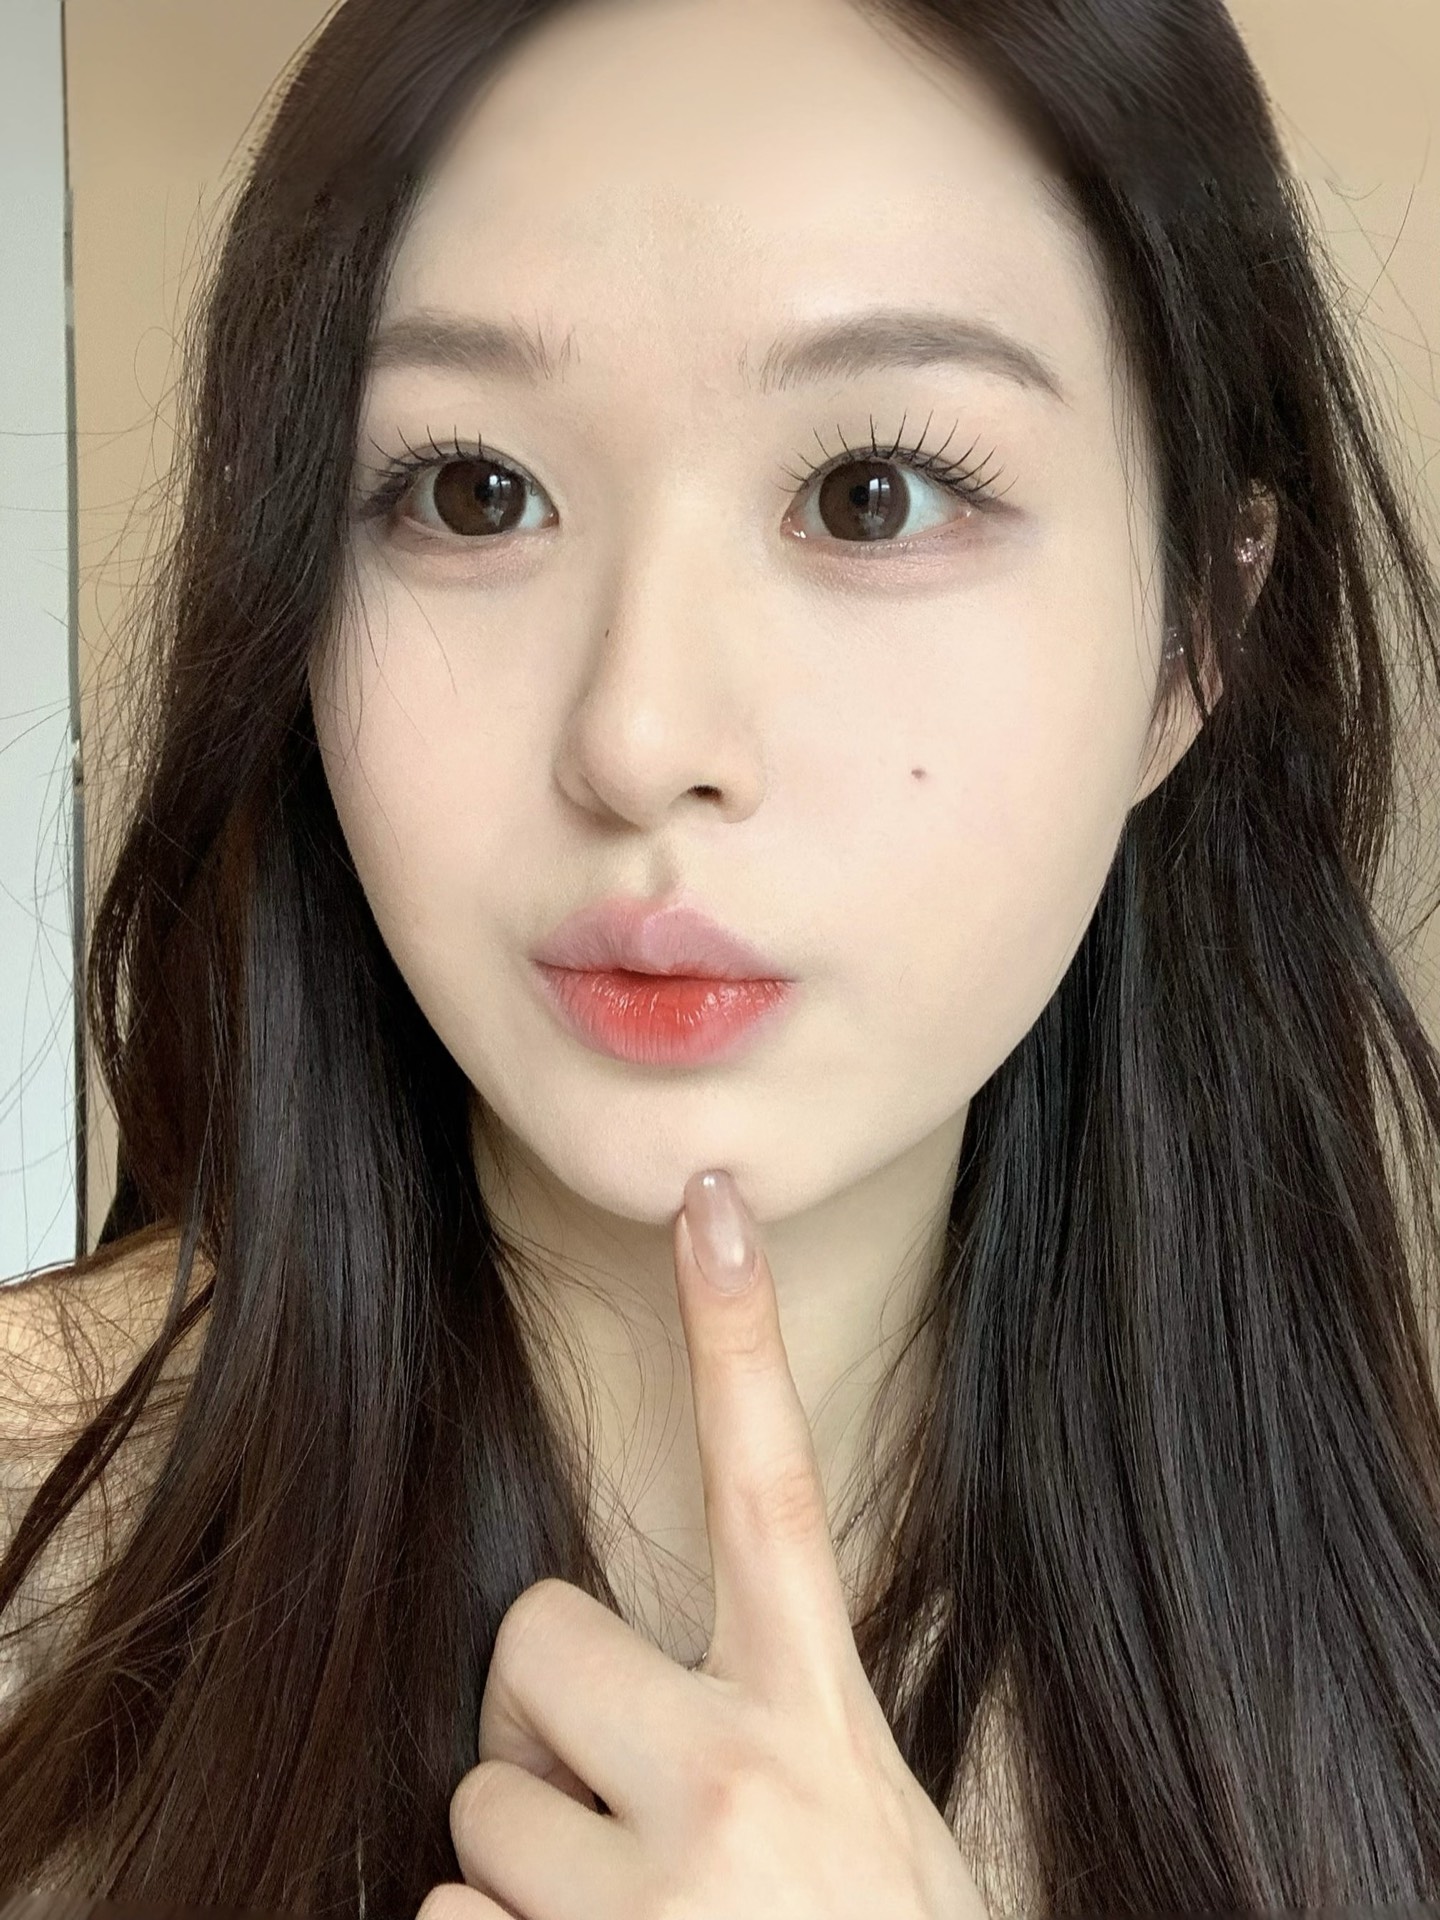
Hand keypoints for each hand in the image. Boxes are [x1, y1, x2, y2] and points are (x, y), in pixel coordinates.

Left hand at [417, 1167, 988, 1919]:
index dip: (737, 1333)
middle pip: (528, 1644)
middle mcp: (734, 1780)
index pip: (773, 1481)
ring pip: (479, 1808)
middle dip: (548, 1720)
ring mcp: (651, 1897)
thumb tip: (590, 1700)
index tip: (708, 1200)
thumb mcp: (868, 1820)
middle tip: (624, 1808)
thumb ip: (765, 1733)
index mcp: (819, 1715)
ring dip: (529, 1867)